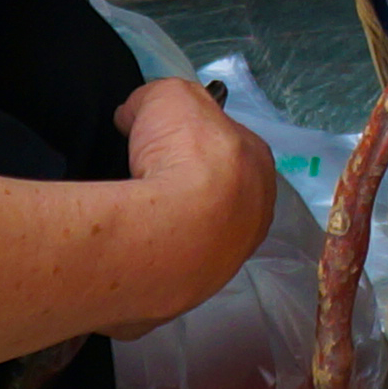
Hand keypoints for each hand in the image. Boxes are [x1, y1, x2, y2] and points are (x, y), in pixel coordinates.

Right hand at [104, 74, 281, 338]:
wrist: (172, 232)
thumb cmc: (183, 155)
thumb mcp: (168, 96)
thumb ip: (155, 100)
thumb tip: (133, 116)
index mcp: (258, 164)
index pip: (228, 145)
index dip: (192, 139)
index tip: (159, 140)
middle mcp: (256, 215)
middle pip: (216, 195)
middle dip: (185, 188)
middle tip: (144, 182)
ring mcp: (230, 260)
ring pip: (198, 237)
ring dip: (171, 230)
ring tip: (133, 220)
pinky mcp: (196, 292)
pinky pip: (171, 269)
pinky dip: (151, 260)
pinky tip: (129, 252)